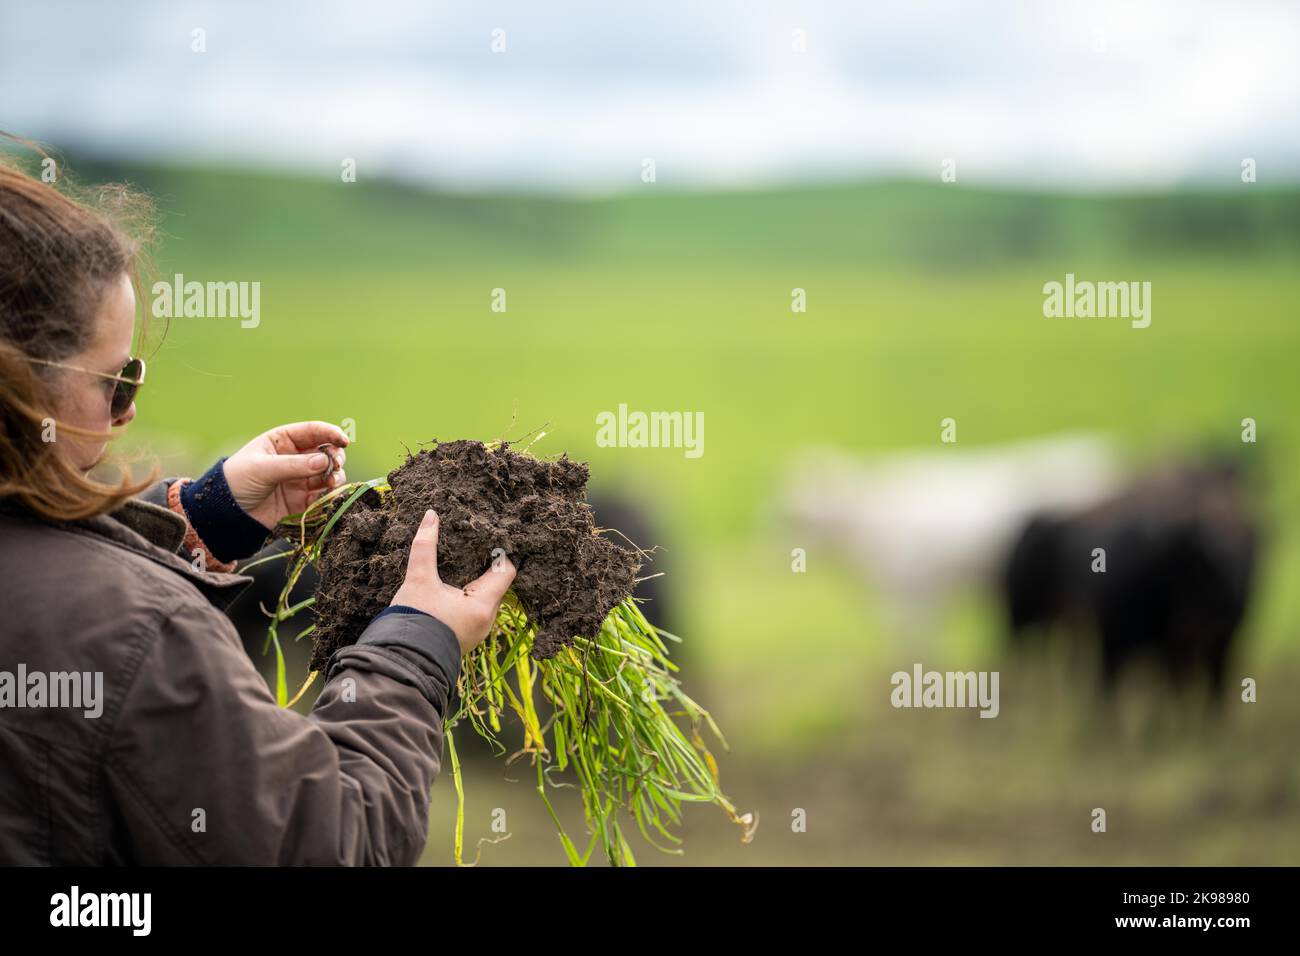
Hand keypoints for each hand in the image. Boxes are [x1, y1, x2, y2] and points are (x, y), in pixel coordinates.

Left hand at [222, 421, 350, 528]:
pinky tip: (327, 496)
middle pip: (325, 452)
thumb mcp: (263, 469)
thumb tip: (324, 462)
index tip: (344, 441)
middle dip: (335, 457)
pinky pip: (322, 495)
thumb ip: (294, 465)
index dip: (330, 433)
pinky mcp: (302, 501)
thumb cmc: (237, 482)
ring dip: (335, 476)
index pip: (312, 431)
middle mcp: (294, 458)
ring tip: (332, 483)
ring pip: (328, 474)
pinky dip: (329, 495)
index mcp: (282, 441)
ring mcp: (299, 479)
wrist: (225, 515)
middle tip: (335, 466)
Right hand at [390, 510, 516, 654]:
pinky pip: (475, 610)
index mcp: (483, 605)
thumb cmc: (412, 621)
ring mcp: (478, 631)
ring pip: (485, 597)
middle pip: (496, 583)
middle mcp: (487, 620)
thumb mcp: (418, 580)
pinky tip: (452, 587)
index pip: (506, 571)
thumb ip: (425, 546)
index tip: (486, 538)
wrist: (400, 661)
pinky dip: (468, 596)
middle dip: (485, 566)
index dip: (499, 552)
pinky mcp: (466, 637)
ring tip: (461, 564)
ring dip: (475, 582)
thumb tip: (431, 515)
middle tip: (471, 546)